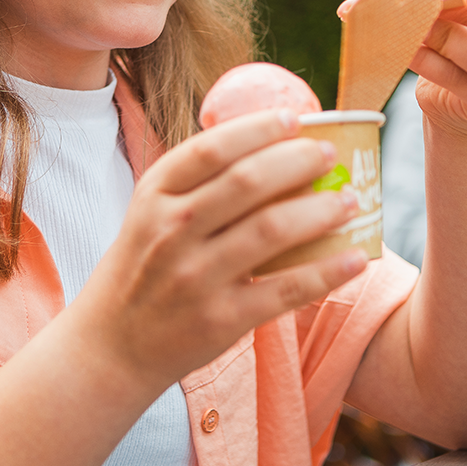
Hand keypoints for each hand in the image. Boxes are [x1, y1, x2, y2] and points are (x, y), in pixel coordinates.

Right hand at [71, 109, 367, 390]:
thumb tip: (268, 142)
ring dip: (321, 210)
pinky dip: (326, 271)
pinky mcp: (220, 320)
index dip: (258, 129)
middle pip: (247, 182)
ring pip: (271, 231)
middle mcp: (171, 231)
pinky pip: (285, 289)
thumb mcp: (150, 213)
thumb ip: (196, 182)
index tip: (296, 120)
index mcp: (154, 195)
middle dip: (299, 161)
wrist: (110, 345)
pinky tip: (356, 257)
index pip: (211, 148)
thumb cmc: (143, 267)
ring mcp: (195, 277)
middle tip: (330, 155)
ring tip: (350, 199)